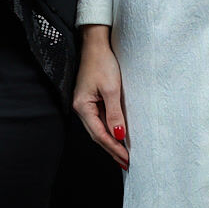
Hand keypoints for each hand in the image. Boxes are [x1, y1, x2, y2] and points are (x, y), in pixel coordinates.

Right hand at [72, 25, 127, 170]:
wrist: (96, 43)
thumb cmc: (103, 62)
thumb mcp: (112, 90)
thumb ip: (115, 115)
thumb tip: (118, 136)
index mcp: (83, 107)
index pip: (99, 134)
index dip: (114, 148)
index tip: (127, 159)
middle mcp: (81, 107)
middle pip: (97, 135)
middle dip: (112, 150)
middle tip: (126, 163)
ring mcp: (86, 103)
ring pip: (99, 129)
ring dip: (111, 142)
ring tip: (124, 155)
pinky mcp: (92, 99)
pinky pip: (101, 119)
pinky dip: (110, 130)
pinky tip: (119, 135)